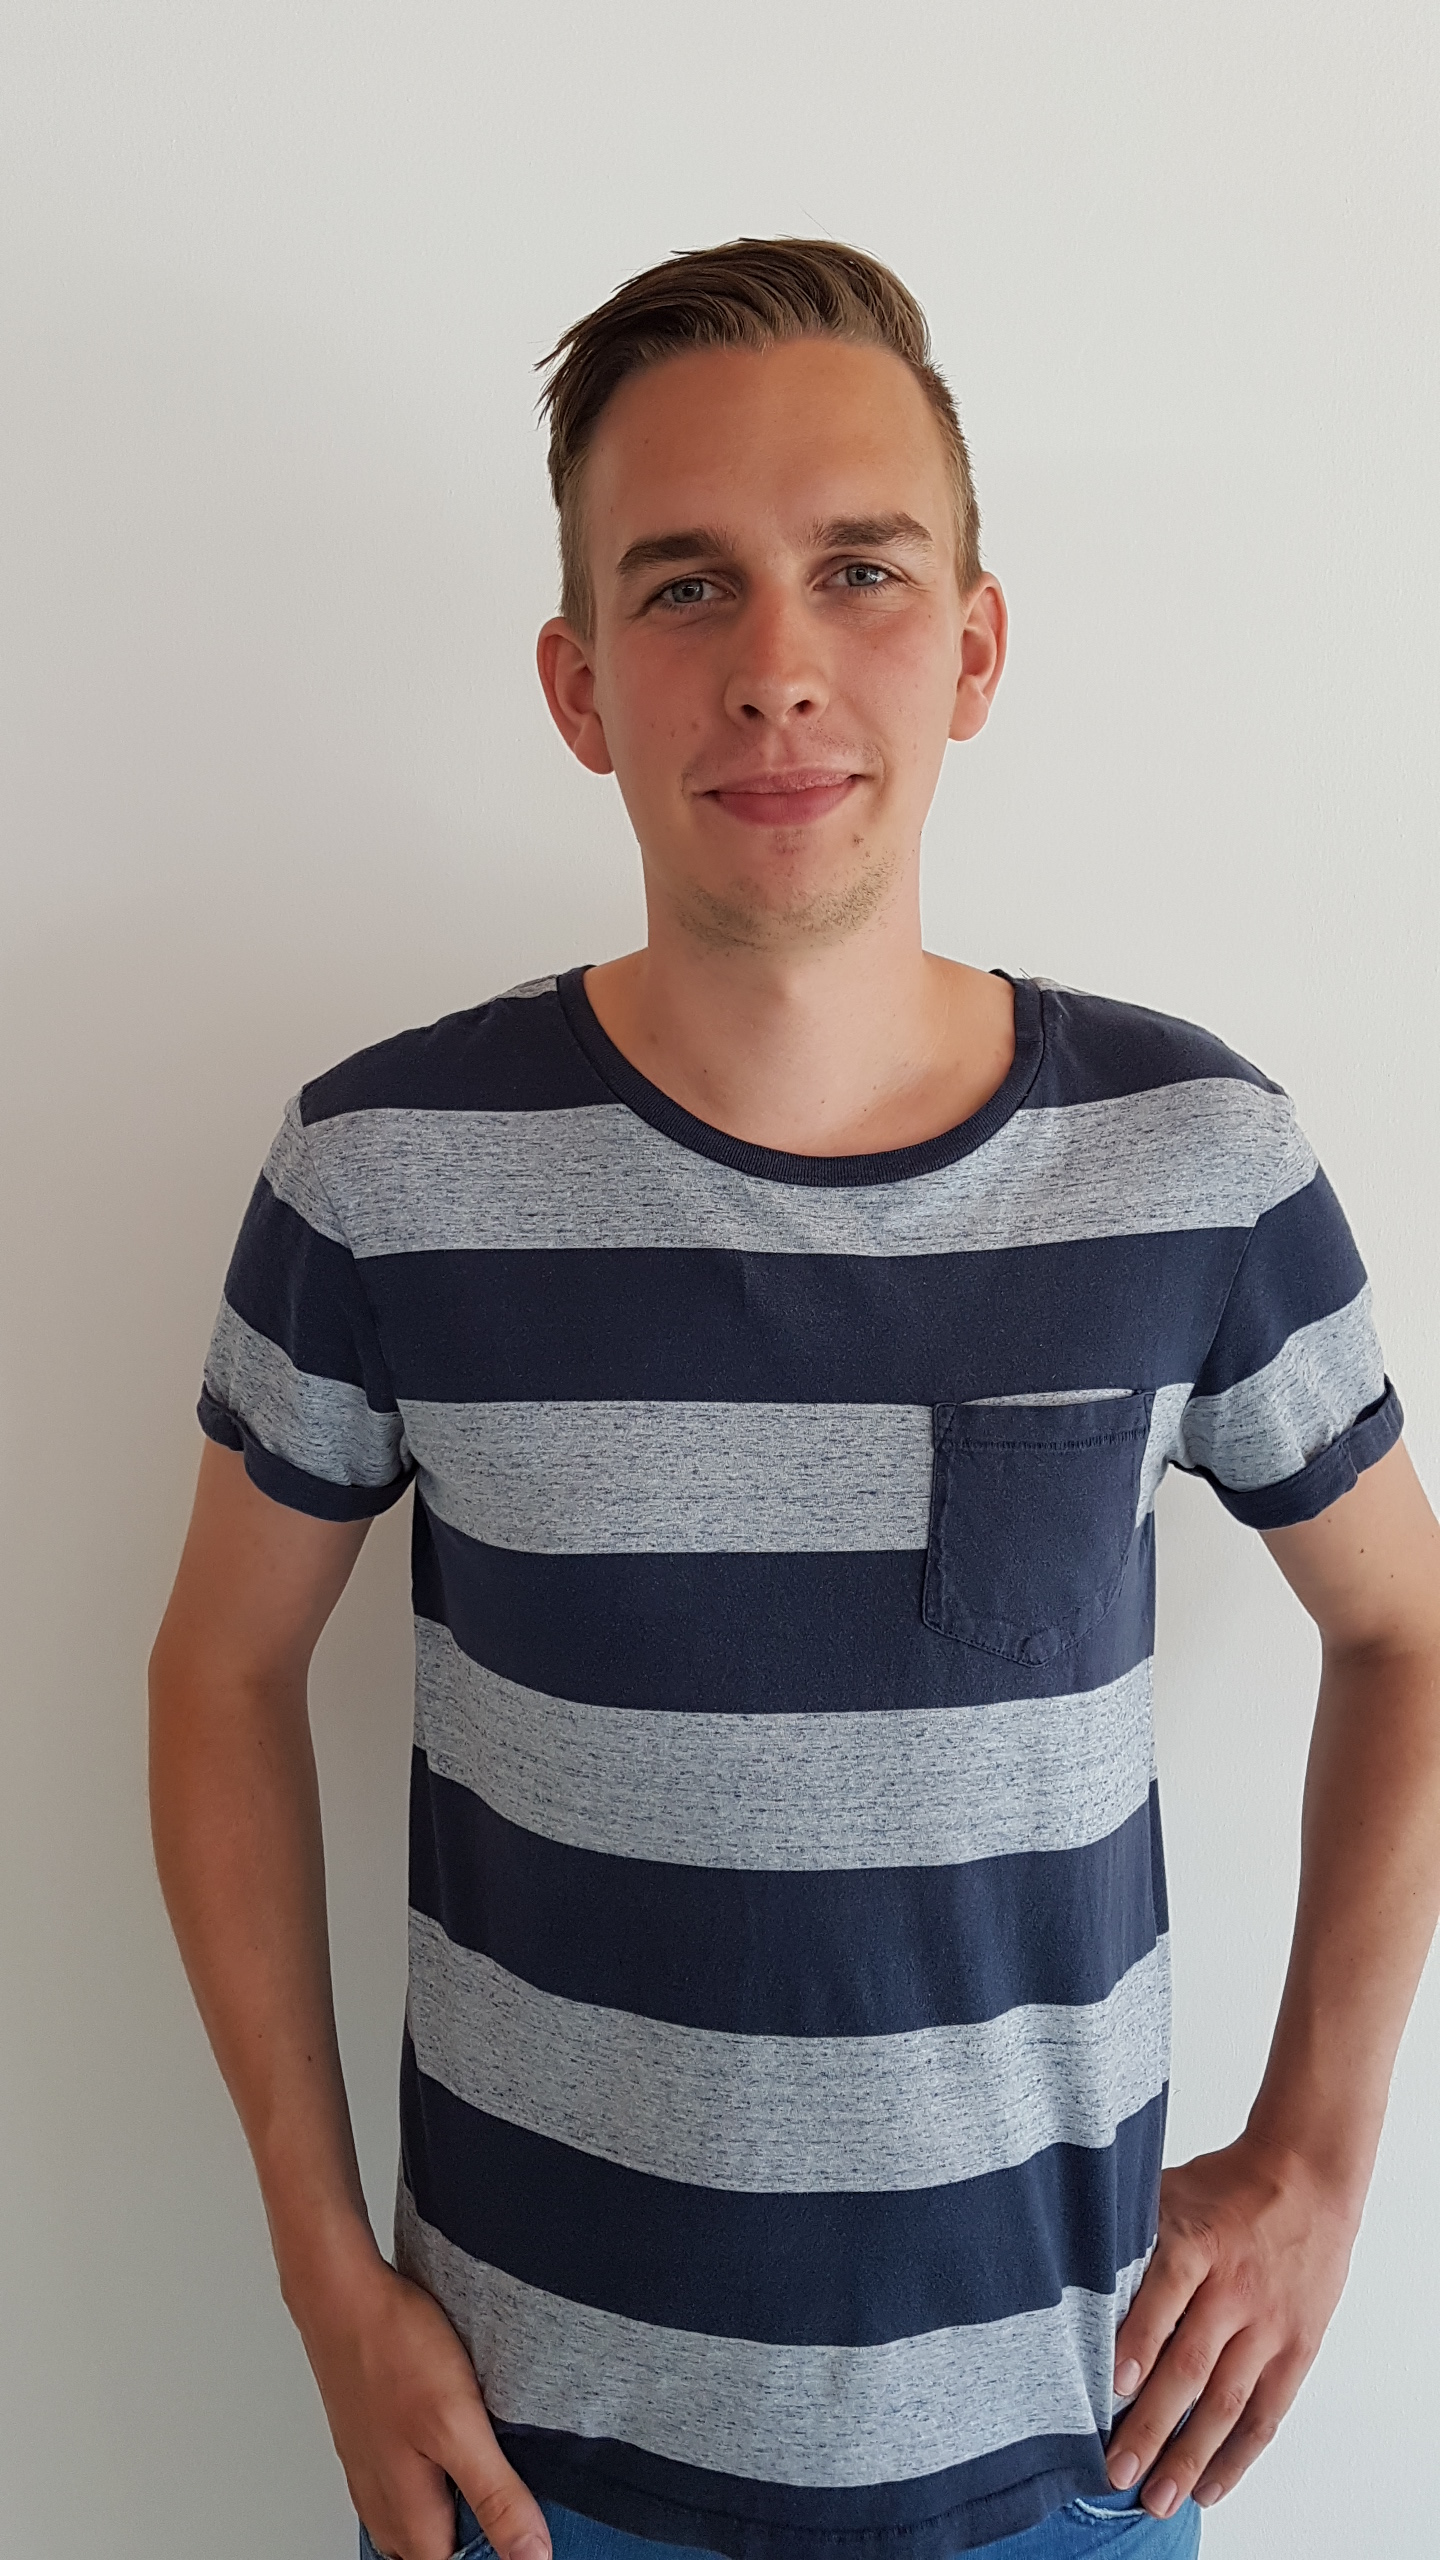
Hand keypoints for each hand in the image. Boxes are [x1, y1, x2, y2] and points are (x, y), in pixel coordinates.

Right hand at [293, 2250, 551, 2559]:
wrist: (342, 2292)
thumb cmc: (393, 2350)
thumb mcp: (458, 2425)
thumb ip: (495, 2494)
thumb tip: (533, 2556)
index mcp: (408, 2517)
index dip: (497, 2551)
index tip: (523, 2518)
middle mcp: (384, 2503)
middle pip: (437, 2546)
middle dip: (475, 2527)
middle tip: (512, 2488)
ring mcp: (372, 2470)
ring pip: (421, 2511)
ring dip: (456, 2498)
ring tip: (488, 2458)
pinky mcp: (371, 2436)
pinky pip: (407, 2476)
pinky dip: (436, 2469)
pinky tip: (455, 2434)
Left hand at [1105, 2132, 1358, 2517]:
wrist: (1306, 2176)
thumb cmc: (1223, 2186)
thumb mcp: (1168, 2190)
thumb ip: (1126, 2230)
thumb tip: (1063, 2262)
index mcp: (1198, 2242)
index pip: (1165, 2295)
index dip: (1139, 2341)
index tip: (1112, 2384)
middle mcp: (1234, 2289)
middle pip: (1191, 2366)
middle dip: (1152, 2425)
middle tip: (1116, 2470)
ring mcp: (1269, 2325)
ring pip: (1227, 2403)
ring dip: (1191, 2456)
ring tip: (1158, 2498)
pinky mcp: (1297, 2348)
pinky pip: (1267, 2413)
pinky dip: (1238, 2456)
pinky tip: (1209, 2487)